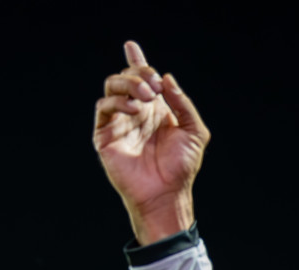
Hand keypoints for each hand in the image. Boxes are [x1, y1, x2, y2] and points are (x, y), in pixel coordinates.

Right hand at [92, 41, 209, 244]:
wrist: (167, 193)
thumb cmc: (181, 167)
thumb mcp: (195, 132)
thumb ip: (183, 103)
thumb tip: (167, 79)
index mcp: (155, 110)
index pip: (142, 80)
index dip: (136, 62)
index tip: (132, 46)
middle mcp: (136, 112)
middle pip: (126, 77)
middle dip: (140, 73)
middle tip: (154, 87)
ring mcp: (119, 122)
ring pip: (112, 87)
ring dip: (128, 84)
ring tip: (147, 96)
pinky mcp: (105, 135)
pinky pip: (104, 108)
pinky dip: (118, 101)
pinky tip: (134, 108)